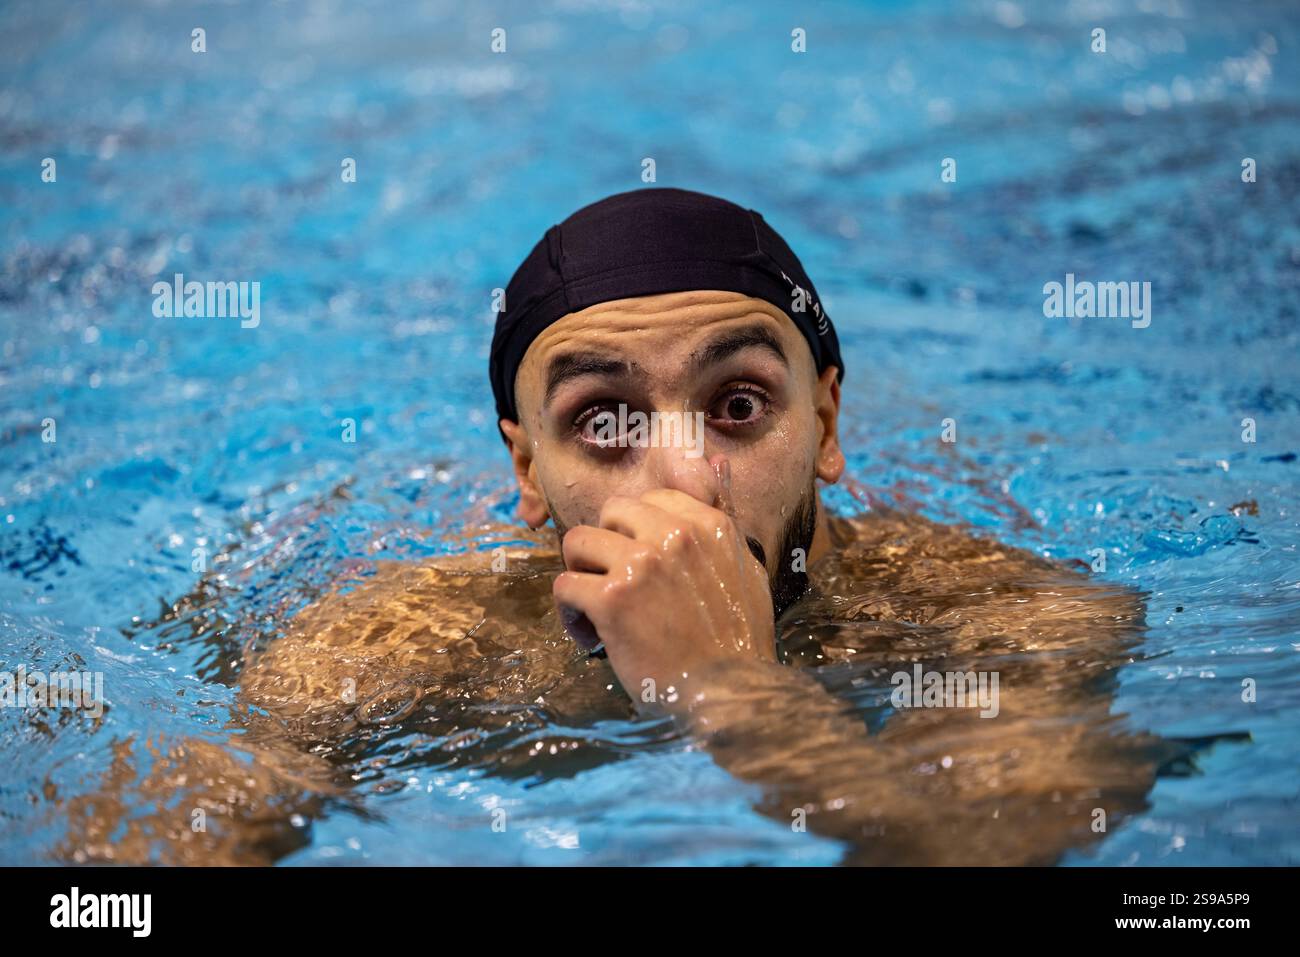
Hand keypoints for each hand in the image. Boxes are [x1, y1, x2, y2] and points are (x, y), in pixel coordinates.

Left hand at [553, 456, 776, 714]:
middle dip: (605, 548)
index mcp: (708, 525)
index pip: (649, 500)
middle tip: (616, 586)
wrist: (730, 696)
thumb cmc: (737, 642)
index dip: (636, 532)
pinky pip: (564, 587)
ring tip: (599, 612)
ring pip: (577, 543)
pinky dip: (571, 615)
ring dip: (582, 577)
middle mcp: (675, 535)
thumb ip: (725, 516)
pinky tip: (592, 637)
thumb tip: (714, 464)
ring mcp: (641, 565)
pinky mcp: (611, 601)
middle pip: (608, 514)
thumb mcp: (746, 570)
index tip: (642, 567)